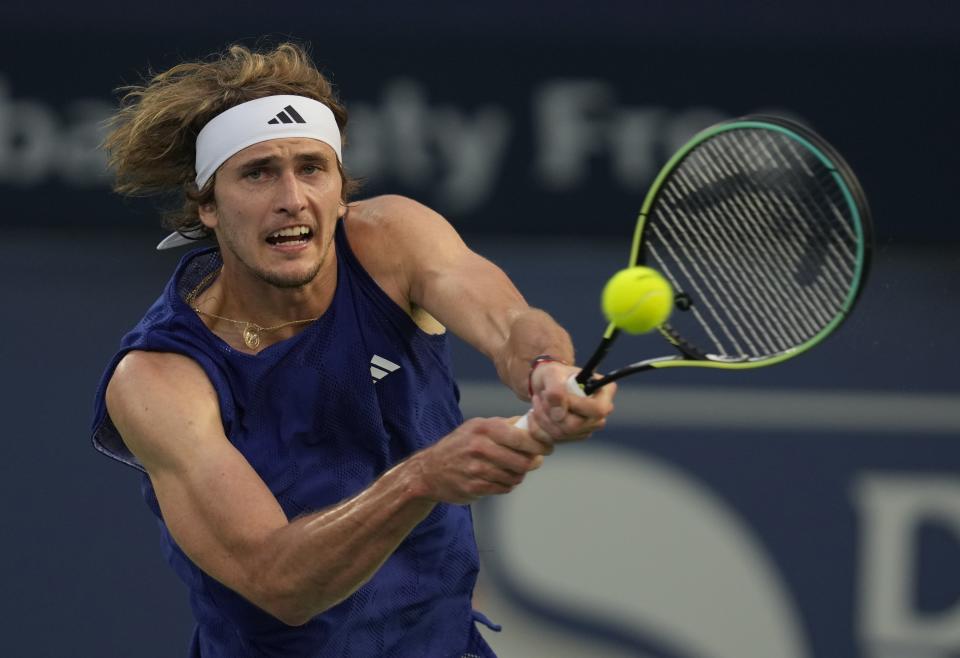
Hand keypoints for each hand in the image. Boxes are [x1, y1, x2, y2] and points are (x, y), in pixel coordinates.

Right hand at [411, 417, 551, 503]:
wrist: (429, 471)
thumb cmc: (458, 446)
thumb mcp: (477, 426)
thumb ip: (505, 424)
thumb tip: (533, 421)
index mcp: (483, 428)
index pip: (522, 438)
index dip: (540, 445)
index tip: (548, 448)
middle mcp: (479, 447)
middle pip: (522, 460)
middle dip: (532, 463)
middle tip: (534, 461)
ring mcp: (476, 469)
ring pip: (515, 476)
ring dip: (519, 475)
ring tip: (515, 470)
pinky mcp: (474, 487)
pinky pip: (504, 488)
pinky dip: (508, 485)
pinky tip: (501, 478)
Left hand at [527, 362, 615, 443]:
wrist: (545, 385)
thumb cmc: (553, 374)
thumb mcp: (552, 374)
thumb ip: (556, 390)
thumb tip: (559, 415)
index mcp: (604, 393)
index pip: (598, 410)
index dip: (575, 406)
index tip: (556, 394)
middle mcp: (599, 414)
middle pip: (576, 426)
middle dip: (551, 412)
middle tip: (541, 396)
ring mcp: (587, 428)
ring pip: (561, 434)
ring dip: (542, 417)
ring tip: (538, 401)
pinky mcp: (572, 437)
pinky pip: (551, 439)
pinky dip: (538, 427)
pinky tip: (535, 413)